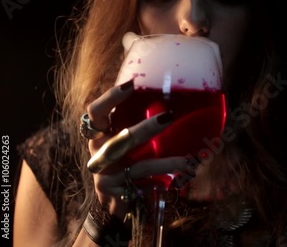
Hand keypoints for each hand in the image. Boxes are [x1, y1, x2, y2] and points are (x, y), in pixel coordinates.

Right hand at [85, 80, 186, 218]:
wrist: (110, 202)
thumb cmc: (122, 162)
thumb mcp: (122, 142)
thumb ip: (132, 123)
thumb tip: (167, 101)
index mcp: (99, 134)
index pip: (96, 111)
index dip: (110, 98)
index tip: (132, 84)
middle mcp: (98, 152)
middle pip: (122, 138)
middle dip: (147, 128)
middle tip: (169, 117)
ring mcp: (106, 174)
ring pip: (140, 166)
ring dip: (167, 162)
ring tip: (189, 160)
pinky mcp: (116, 192)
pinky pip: (147, 185)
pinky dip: (166, 180)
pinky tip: (182, 176)